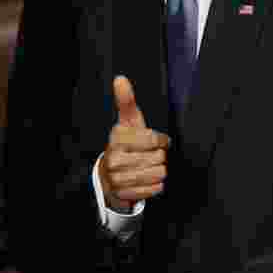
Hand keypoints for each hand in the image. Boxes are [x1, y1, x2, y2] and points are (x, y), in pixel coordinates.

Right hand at [99, 76, 170, 211]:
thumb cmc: (126, 145)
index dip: (161, 141)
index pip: (154, 140)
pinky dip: (154, 186)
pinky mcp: (123, 194)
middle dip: (158, 157)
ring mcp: (117, 177)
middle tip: (149, 156)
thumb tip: (120, 79)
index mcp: (117, 137)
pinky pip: (153, 189)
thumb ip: (126, 101)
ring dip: (158, 171)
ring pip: (157, 173)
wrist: (111, 175)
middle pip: (158, 158)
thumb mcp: (128, 122)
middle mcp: (114, 157)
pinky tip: (146, 180)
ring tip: (148, 167)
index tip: (158, 141)